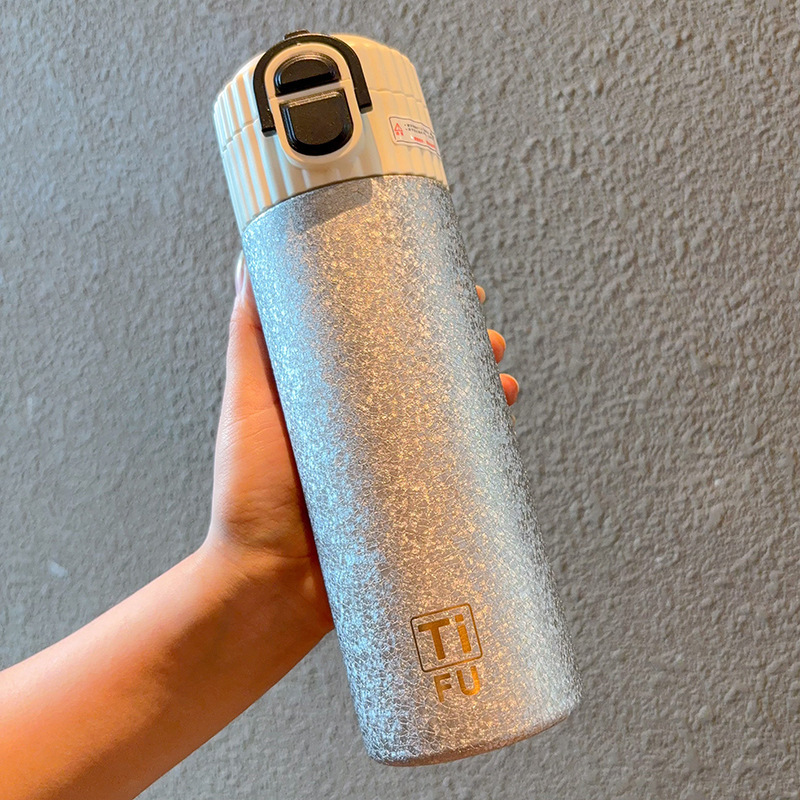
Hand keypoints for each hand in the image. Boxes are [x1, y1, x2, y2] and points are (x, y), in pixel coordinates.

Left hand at [203, 254, 520, 640]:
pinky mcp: (412, 503)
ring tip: (499, 376)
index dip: (420, 312)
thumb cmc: (248, 496)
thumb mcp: (249, 405)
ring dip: (481, 393)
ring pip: (449, 418)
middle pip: (426, 375)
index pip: (385, 341)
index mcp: (335, 396)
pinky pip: (456, 470)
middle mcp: (368, 426)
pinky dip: (483, 447)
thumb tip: (248, 258)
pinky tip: (500, 430)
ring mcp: (394, 464)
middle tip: (484, 332)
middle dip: (462, 350)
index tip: (446, 285)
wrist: (269, 587)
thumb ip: (251, 338)